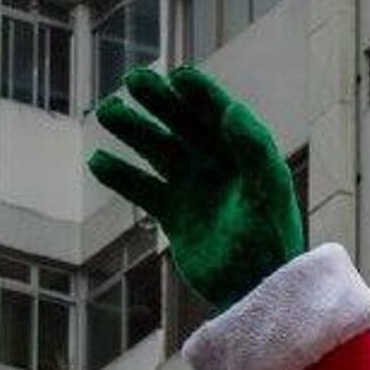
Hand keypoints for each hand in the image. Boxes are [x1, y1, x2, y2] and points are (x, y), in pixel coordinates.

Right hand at [87, 66, 303, 310]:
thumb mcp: (266, 196)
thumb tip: (231, 110)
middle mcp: (219, 167)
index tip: (176, 77)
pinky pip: (143, 188)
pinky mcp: (176, 216)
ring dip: (133, 130)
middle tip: (133, 81)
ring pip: (158, 150)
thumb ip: (254, 151)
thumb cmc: (271, 244)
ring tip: (107, 112)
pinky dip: (121, 176)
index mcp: (246, 156)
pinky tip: (98, 162)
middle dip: (159, 102)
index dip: (199, 94)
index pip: (219, 114)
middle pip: (183, 124)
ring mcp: (195, 189)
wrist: (257, 292)